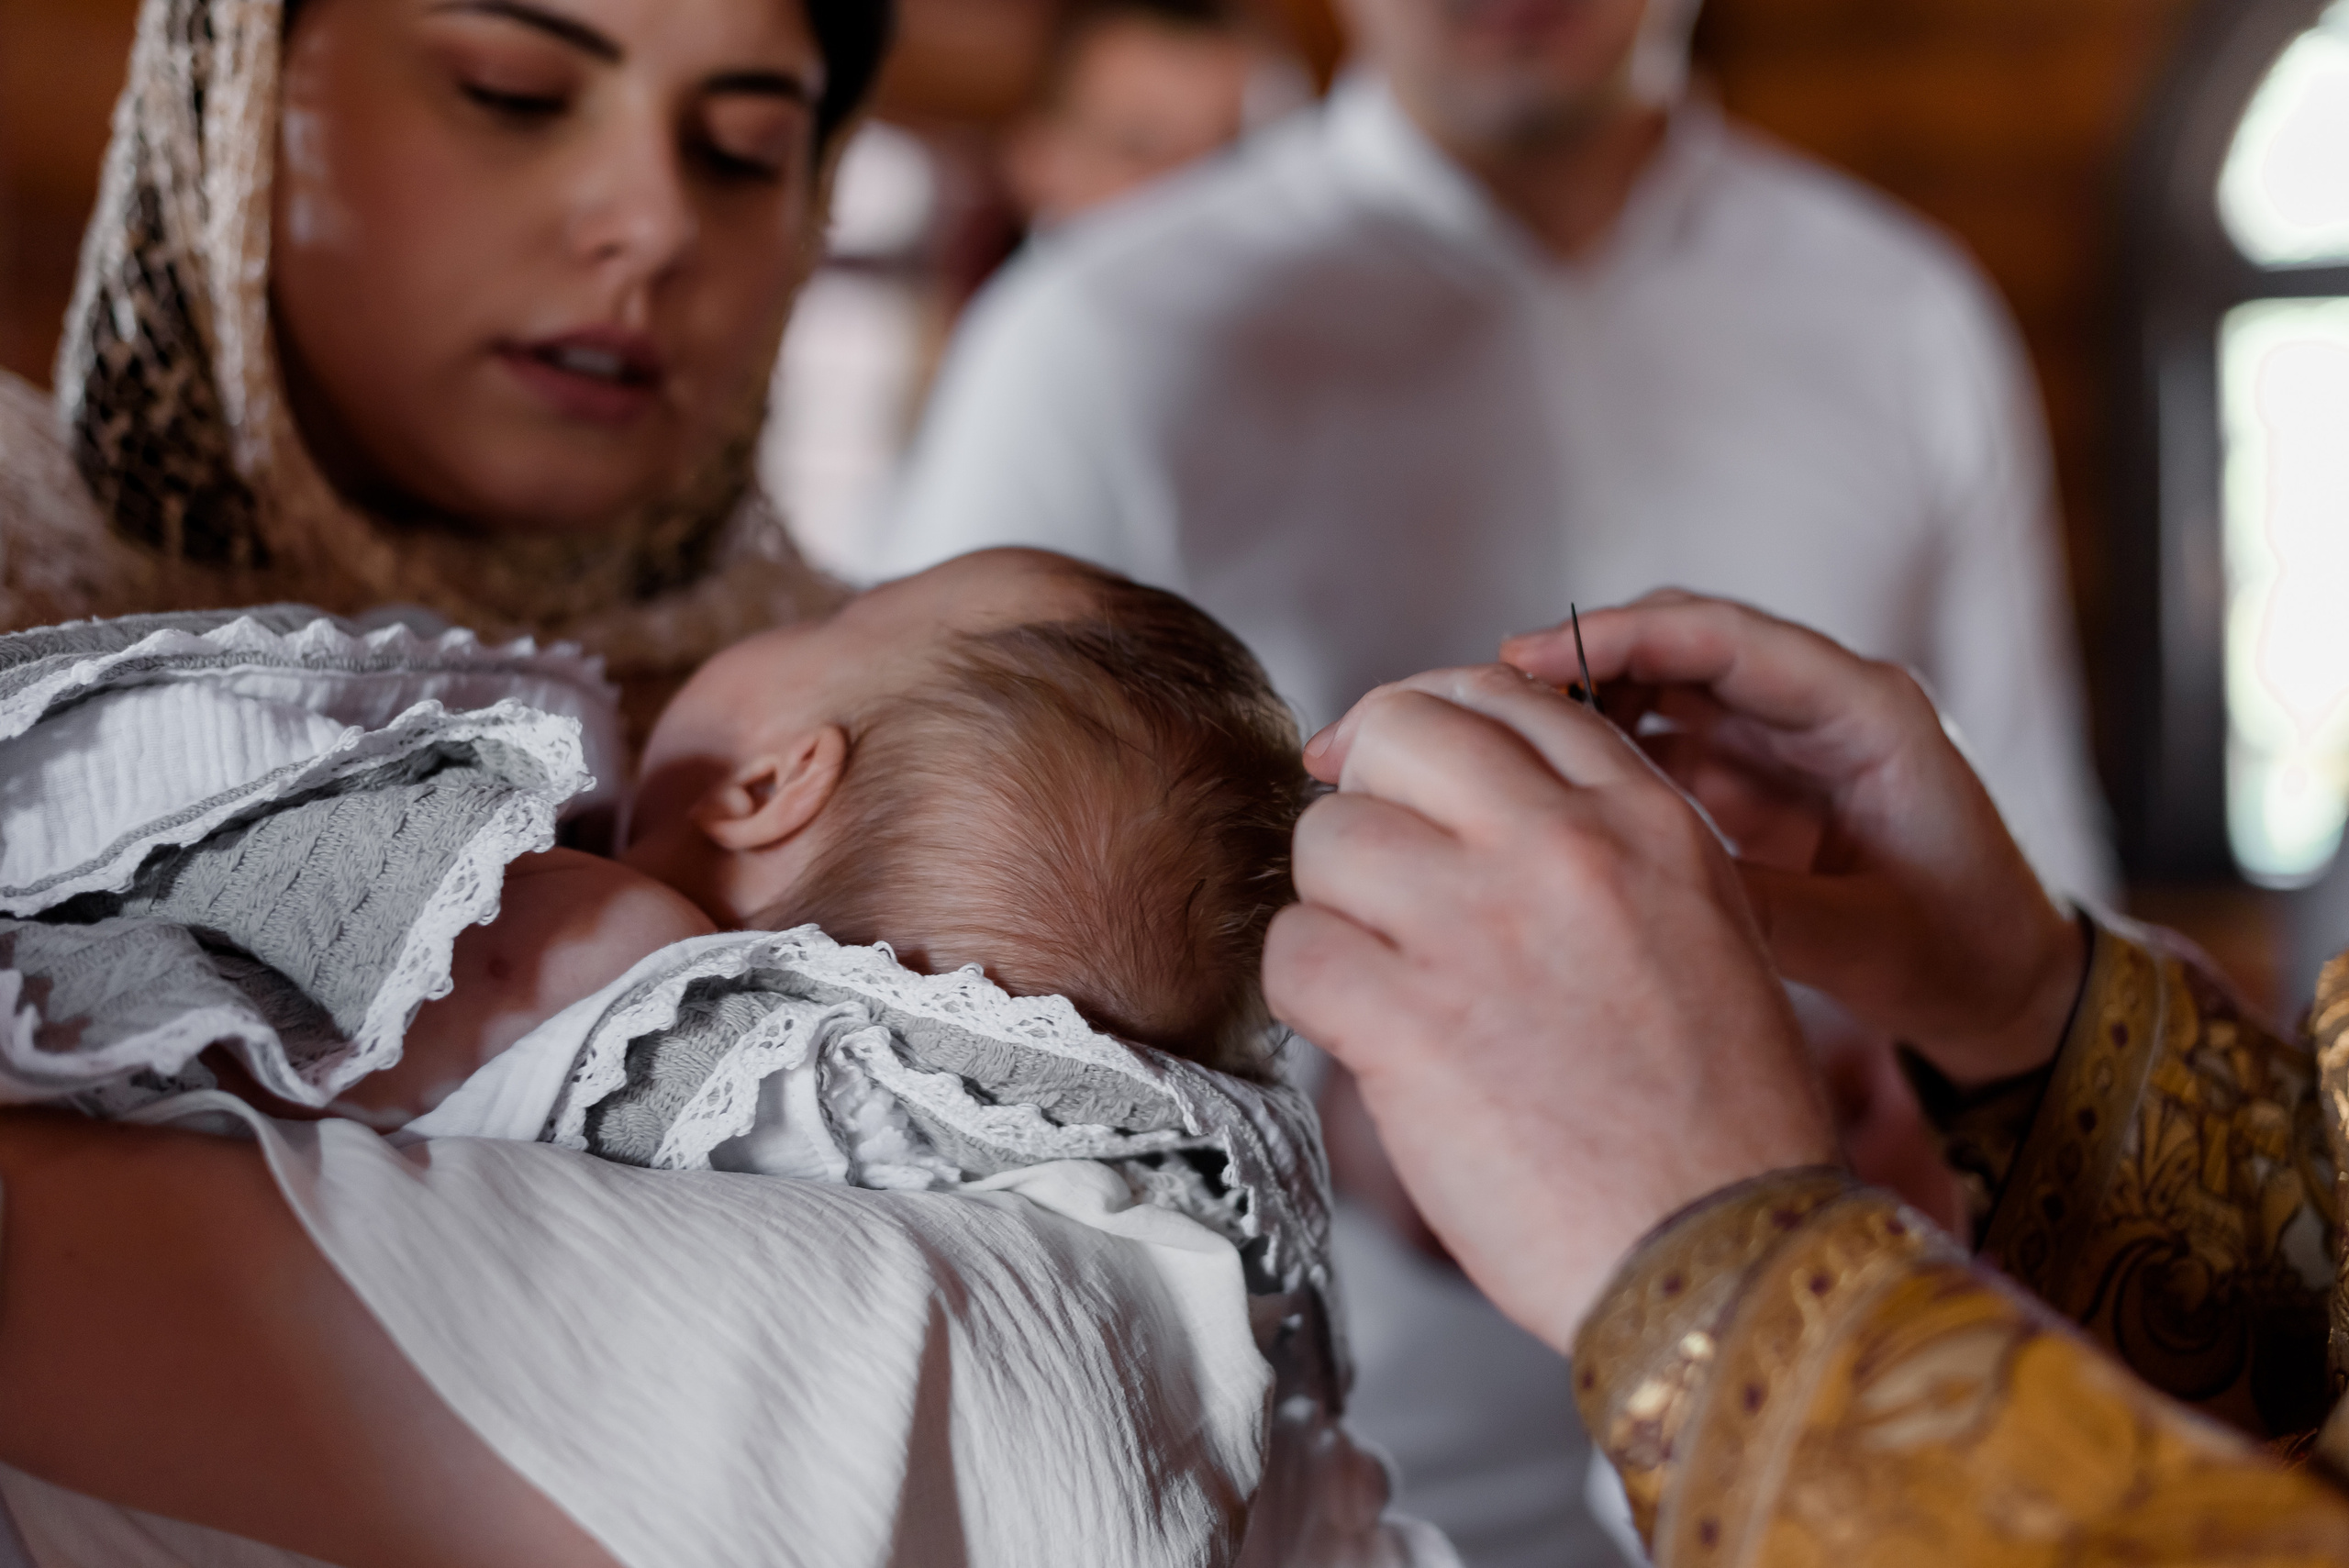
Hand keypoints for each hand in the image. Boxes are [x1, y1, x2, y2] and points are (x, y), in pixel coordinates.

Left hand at [1264, 666, 1834, 1351]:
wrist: (1728, 1256)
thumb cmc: (1719, 1120)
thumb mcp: (1704, 929)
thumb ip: (1602, 848)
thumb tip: (1477, 805)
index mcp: (1645, 820)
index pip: (1502, 694)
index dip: (1430, 727)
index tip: (1401, 775)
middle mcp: (1561, 849)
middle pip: (1394, 731)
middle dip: (1370, 796)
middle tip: (1379, 877)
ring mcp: (1478, 929)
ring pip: (1327, 838)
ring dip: (1336, 908)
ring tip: (1383, 974)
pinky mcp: (1408, 1024)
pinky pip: (1294, 950)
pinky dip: (1308, 994)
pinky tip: (1360, 1034)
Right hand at [1503, 593, 2084, 1087]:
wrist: (2005, 989)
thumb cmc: (1960, 955)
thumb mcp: (1863, 942)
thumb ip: (1756, 905)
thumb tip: (1633, 880)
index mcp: (1868, 713)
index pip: (1726, 639)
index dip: (1620, 636)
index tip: (1526, 656)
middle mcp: (1821, 704)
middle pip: (1682, 641)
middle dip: (1581, 656)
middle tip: (1482, 693)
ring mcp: (1784, 737)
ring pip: (1664, 683)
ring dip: (1582, 698)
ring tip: (1494, 736)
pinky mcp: (1757, 776)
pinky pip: (1665, 738)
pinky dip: (1602, 748)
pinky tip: (1542, 781)